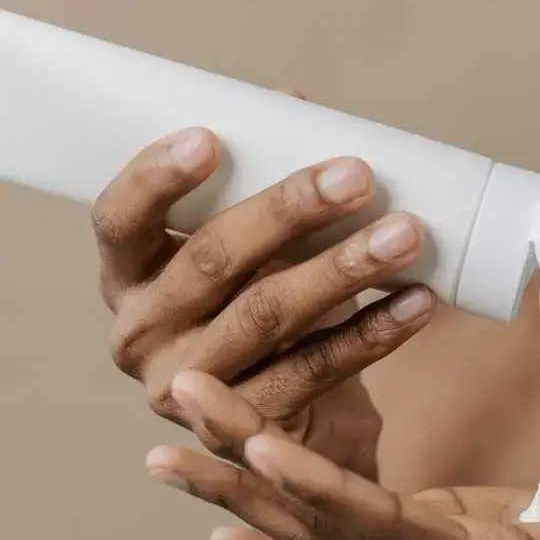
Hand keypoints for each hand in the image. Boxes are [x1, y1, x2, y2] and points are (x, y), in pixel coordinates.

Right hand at [94, 106, 435, 481]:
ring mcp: (189, 388)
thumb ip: (259, 186)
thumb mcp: (255, 253)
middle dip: (290, 212)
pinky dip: (374, 332)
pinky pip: (316, 370)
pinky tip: (419, 300)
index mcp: (130, 277)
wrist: (298, 420)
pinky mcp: (246, 431)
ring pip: (268, 316)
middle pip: (212, 261)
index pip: (119, 220)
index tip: (210, 138)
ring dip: (344, 269)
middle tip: (359, 176)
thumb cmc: (268, 309)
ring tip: (406, 234)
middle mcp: (142, 334)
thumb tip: (294, 107)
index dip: (156, 179)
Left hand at [148, 371, 539, 539]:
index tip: (261, 446)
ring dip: (244, 475)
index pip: (387, 537)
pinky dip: (279, 507)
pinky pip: (338, 523)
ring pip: (315, 524)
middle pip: (324, 525)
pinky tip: (228, 496)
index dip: (325, 494)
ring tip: (172, 430)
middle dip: (251, 465)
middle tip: (181, 396)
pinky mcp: (428, 538)